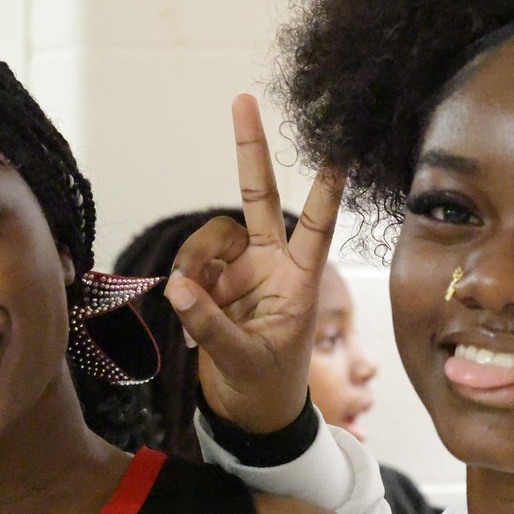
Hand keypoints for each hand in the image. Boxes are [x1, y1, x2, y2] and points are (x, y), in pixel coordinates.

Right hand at [165, 94, 343, 434]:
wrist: (249, 412)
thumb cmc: (265, 386)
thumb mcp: (244, 360)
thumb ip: (210, 323)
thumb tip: (176, 286)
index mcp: (299, 280)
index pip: (317, 226)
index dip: (325, 190)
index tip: (337, 151)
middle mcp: (271, 263)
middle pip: (259, 196)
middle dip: (250, 150)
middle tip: (242, 101)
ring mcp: (239, 269)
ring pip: (208, 238)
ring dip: (191, 262)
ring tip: (187, 303)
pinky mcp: (211, 282)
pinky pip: (186, 266)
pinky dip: (181, 289)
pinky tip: (188, 323)